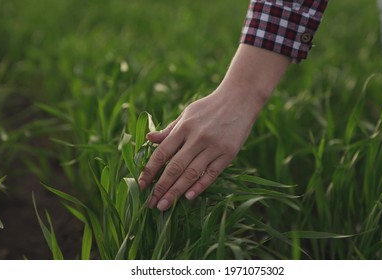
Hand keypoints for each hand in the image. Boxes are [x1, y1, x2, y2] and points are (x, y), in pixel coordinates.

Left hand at [138, 89, 261, 210]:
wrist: (240, 99)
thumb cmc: (210, 107)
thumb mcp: (187, 113)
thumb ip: (169, 129)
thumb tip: (149, 139)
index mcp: (184, 127)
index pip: (162, 153)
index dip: (150, 171)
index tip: (141, 186)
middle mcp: (198, 137)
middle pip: (175, 167)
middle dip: (161, 187)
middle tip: (151, 204)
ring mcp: (214, 146)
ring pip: (192, 173)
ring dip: (176, 192)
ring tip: (164, 206)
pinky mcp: (229, 153)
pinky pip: (212, 173)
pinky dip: (200, 186)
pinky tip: (188, 197)